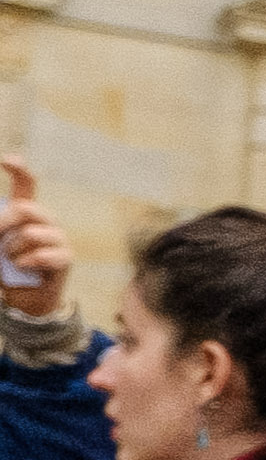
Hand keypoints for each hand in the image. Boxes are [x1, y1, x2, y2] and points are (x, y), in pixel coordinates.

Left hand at [0, 157, 62, 323]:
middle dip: (3, 224)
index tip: (6, 160)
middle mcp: (45, 222)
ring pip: (33, 233)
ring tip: (10, 260)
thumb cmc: (5, 269)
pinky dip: (28, 262)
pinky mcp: (65, 258)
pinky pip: (47, 254)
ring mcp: (58, 239)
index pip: (27, 184)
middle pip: (26, 207)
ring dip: (13, 249)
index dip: (19, 169)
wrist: (22, 299)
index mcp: (26, 214)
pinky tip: (23, 267)